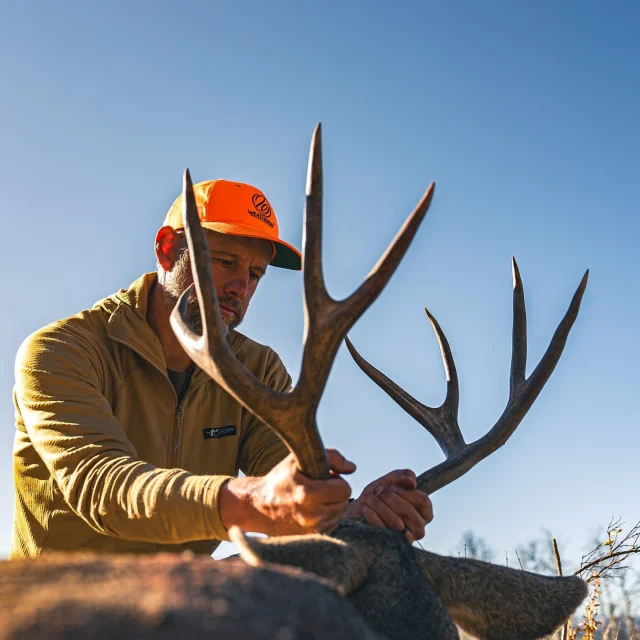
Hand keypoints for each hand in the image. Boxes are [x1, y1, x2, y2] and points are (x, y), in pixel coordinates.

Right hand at [219, 449, 354, 536]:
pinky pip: (331, 526)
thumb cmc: (280, 479)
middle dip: (336, 493)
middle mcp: (311, 515)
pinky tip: (313, 510)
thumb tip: (352, 468)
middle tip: (321, 487)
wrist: (257, 506)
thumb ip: (330, 457)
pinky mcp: (309, 537)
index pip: (344, 489)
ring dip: (332, 505)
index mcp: (308, 494)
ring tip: (315, 498)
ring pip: (339, 515)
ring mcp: (311, 529)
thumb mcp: (298, 460)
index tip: (327, 478)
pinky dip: (327, 517)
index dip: (337, 481)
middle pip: (344, 503)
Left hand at [344, 469, 432, 542]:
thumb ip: (403, 476)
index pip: (422, 501)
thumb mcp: (390, 480)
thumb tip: (412, 482)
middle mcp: (419, 528)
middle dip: (390, 498)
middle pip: (408, 511)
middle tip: (378, 491)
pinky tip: (366, 509)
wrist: (359, 511)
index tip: (392, 486)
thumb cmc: (378, 495)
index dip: (405, 492)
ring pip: (397, 522)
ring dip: (380, 506)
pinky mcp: (390, 545)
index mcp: (424, 513)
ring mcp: (406, 539)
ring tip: (369, 499)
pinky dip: (373, 516)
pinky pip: (384, 531)